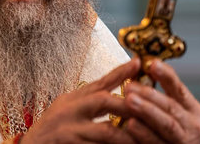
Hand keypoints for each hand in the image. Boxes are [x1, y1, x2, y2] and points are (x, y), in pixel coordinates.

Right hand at [21, 59, 140, 143]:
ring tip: (142, 139)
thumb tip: (114, 95)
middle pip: (104, 100)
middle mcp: (69, 110)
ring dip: (126, 136)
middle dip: (129, 105)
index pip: (100, 82)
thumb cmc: (49, 132)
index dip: (121, 72)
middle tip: (150, 108)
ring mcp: (68, 130)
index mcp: (72, 99)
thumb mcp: (67, 109)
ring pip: (106, 131)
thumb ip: (88, 102)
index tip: (139, 62)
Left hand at [123, 60, 199, 143]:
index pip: (179, 89)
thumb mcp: (170, 112)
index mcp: (194, 111)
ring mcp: (184, 143)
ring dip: (147, 112)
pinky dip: (144, 135)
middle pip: (171, 108)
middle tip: (130, 86)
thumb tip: (138, 65)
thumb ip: (159, 94)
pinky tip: (130, 126)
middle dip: (150, 95)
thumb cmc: (166, 133)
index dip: (166, 75)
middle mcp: (193, 127)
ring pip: (167, 126)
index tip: (152, 63)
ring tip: (129, 101)